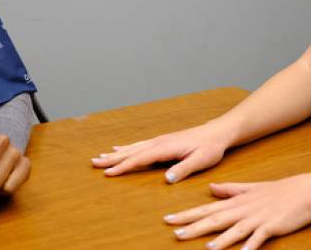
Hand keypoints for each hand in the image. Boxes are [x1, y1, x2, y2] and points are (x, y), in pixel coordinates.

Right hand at [91, 123, 230, 182]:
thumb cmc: (210, 147)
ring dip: (116, 153)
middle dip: (112, 159)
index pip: (140, 159)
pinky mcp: (162, 141)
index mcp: (165, 148)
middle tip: (94, 163)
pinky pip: (139, 145)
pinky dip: (126, 148)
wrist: (217, 133)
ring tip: (100, 157)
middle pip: (131, 152)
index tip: (109, 173)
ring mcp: (159, 140)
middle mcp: (159, 142)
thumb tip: (166, 178)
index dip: (124, 167)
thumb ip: (183, 169)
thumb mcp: (200, 161)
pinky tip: (119, 149)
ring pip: (133, 148)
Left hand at [163, 174, 310, 248]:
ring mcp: (257, 218)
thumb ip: (230, 190)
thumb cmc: (279, 191)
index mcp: (236, 201)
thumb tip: (210, 188)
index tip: (169, 218)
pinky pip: (258, 238)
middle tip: (174, 232)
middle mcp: (243, 209)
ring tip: (204, 247)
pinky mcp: (272, 226)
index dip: (187, 214)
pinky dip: (250, 246)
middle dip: (194, 226)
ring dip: (220, 239)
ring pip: (234, 230)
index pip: (206, 209)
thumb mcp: (251, 189)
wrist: (306, 191)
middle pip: (214, 219)